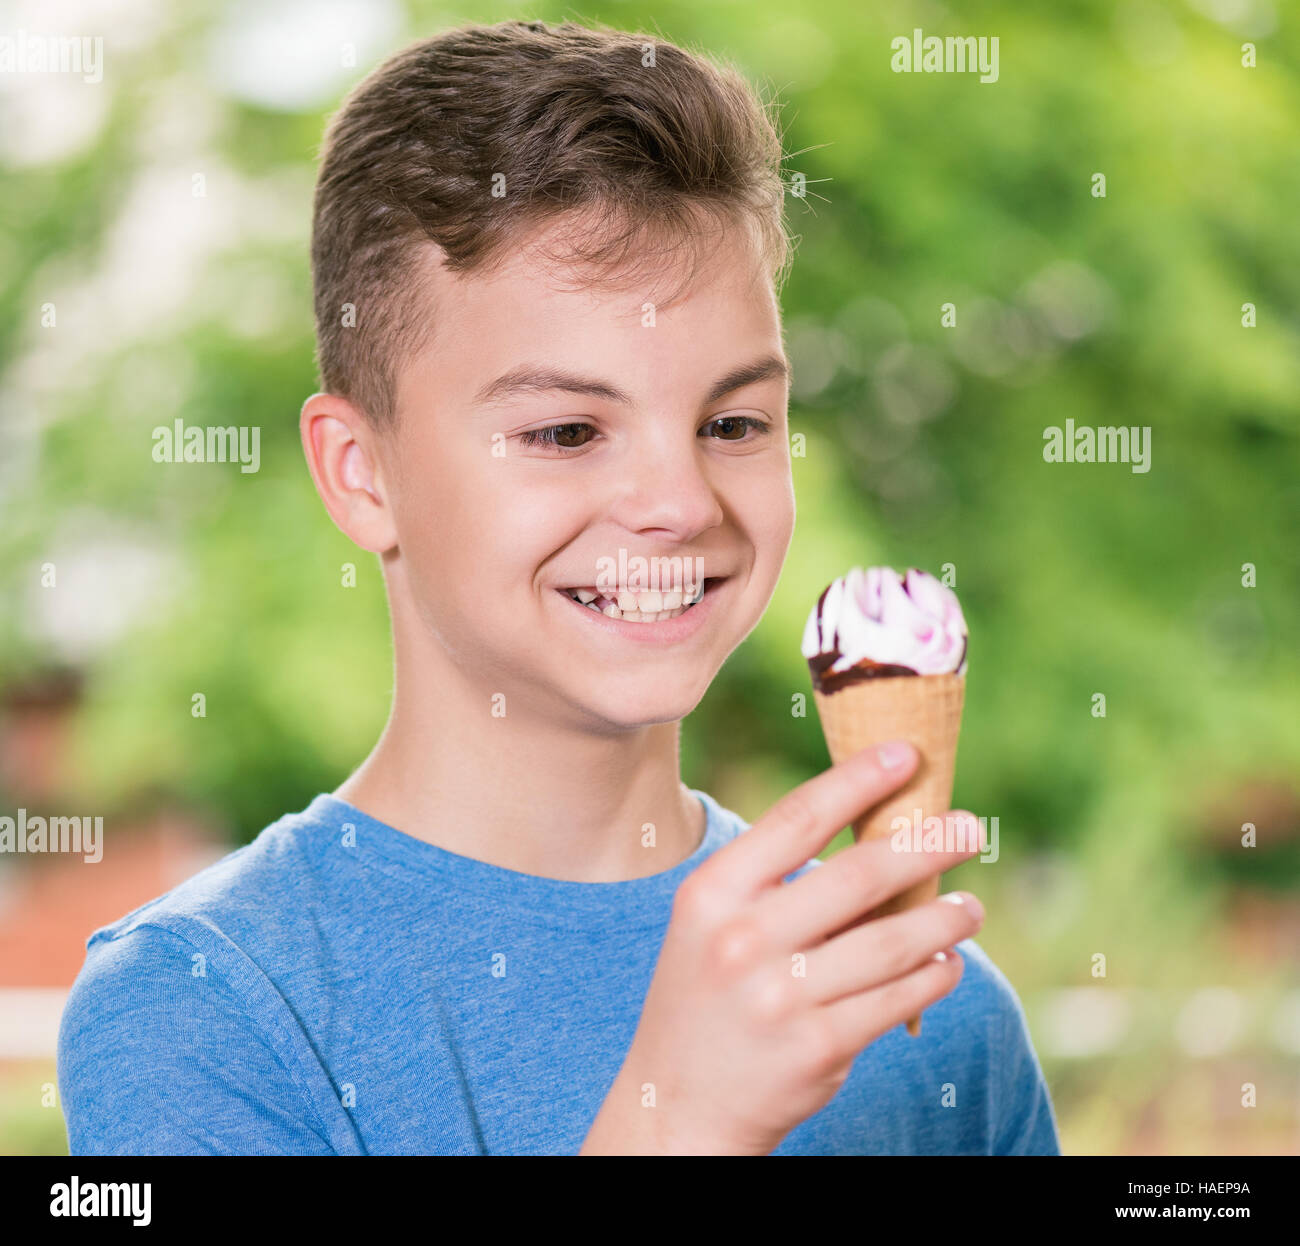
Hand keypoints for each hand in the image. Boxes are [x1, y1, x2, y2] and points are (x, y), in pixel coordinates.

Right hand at [580, 741, 984, 1154]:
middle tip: (970, 827)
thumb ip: (774, 879)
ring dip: (945, 919)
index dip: (859, 779)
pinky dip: (933, 976)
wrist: (675, 1101)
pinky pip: (898, 999)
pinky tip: (947, 963)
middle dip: (927, 844)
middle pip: (859, 875)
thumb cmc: (706, 992)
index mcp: (714, 891)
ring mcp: (782, 996)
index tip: (908, 754)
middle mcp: (743, 938)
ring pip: (892, 942)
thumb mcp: (713, 921)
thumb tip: (875, 830)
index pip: (798, 817)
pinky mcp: (819, 1047)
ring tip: (970, 907)